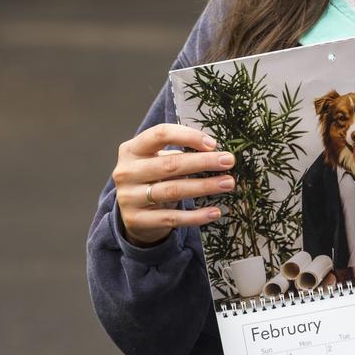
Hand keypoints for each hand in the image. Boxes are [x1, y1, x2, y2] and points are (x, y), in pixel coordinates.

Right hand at [112, 123, 234, 245]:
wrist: (131, 214)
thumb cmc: (152, 179)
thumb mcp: (156, 161)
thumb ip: (178, 154)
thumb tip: (216, 152)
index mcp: (132, 149)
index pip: (160, 134)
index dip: (188, 136)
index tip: (213, 144)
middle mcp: (126, 172)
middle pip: (170, 165)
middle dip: (203, 162)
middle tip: (228, 161)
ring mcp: (129, 197)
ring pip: (173, 190)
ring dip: (204, 186)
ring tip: (227, 183)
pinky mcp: (137, 220)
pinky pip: (172, 218)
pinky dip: (196, 216)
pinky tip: (215, 212)